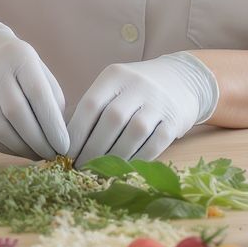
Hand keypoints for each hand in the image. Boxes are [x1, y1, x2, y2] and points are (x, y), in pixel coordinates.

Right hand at [0, 18, 69, 159]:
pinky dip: (5, 148)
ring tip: (37, 154)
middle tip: (52, 156)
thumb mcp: (39, 72)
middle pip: (15, 114)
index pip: (37, 94)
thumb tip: (59, 140)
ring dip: (21, 149)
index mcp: (17, 56)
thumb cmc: (19, 68)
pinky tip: (18, 149)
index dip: (52, 125)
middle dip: (37, 142)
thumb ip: (52, 102)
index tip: (64, 146)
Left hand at [66, 52, 218, 168]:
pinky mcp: (175, 120)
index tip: (65, 153)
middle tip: (80, 167)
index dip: (76, 132)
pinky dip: (136, 160)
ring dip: (113, 157)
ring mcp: (158, 102)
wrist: (182, 80)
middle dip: (92, 149)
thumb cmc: (136, 89)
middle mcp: (137, 85)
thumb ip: (95, 107)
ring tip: (99, 171)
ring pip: (133, 133)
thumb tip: (67, 141)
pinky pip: (154, 145)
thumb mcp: (114, 86)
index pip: (90, 105)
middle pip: (111, 120)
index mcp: (115, 75)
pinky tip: (124, 169)